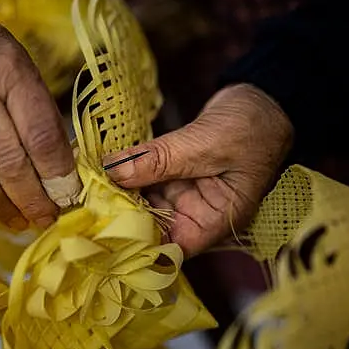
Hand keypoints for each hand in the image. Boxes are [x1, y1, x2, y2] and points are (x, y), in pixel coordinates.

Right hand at [0, 1, 80, 229]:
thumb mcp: (22, 70)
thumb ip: (39, 117)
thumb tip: (60, 174)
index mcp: (9, 70)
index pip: (39, 134)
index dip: (56, 173)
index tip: (67, 196)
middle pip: (6, 159)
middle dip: (30, 197)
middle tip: (45, 218)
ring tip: (18, 219)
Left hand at [104, 84, 293, 256]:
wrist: (262, 99)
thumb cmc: (251, 127)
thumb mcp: (204, 143)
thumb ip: (158, 160)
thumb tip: (113, 171)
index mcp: (216, 220)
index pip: (172, 248)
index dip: (139, 245)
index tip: (105, 230)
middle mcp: (197, 214)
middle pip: (152, 227)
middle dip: (121, 215)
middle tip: (86, 202)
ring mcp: (183, 194)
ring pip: (143, 202)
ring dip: (118, 192)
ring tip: (86, 183)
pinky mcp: (173, 174)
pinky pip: (144, 179)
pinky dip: (125, 172)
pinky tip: (101, 167)